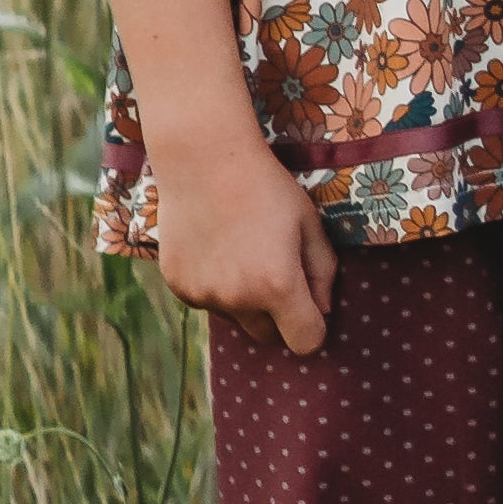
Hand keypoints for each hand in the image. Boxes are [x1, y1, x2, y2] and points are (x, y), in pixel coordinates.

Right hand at [151, 136, 337, 356]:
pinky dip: (215, 287)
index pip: (305, 342)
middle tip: (275, 273)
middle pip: (267, 336)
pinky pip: (207, 302)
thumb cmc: (266, 188)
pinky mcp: (179, 287)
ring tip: (242, 252)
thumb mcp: (308, 223)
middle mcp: (238, 300)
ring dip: (244, 301)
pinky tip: (216, 248)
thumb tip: (323, 310)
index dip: (313, 327)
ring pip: (235, 319)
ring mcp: (204, 296)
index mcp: (277, 286)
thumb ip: (323, 272)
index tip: (309, 306)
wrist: (204, 161)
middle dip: (278, 316)